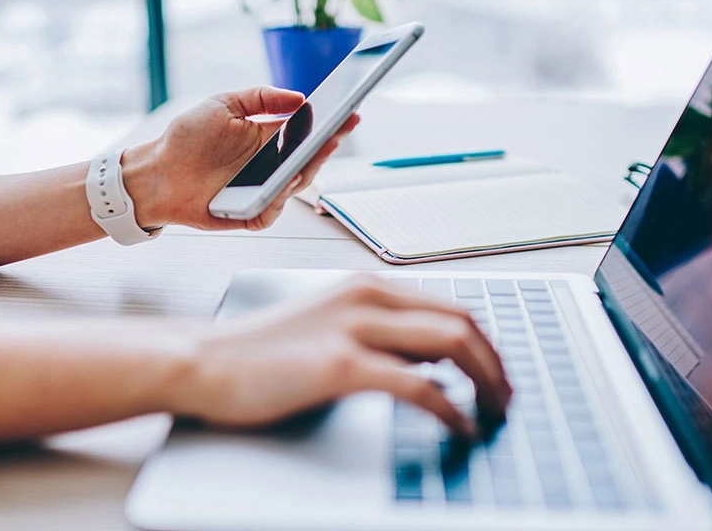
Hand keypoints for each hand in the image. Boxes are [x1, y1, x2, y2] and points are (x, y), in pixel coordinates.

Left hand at [122, 86, 359, 230]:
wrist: (157, 172)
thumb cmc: (187, 138)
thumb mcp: (224, 104)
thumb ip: (262, 98)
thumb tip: (299, 97)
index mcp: (269, 138)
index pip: (308, 131)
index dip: (331, 122)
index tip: (349, 110)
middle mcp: (270, 166)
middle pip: (310, 158)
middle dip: (328, 144)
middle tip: (340, 129)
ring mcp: (263, 190)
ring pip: (296, 184)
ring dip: (308, 168)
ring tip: (318, 150)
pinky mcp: (251, 213)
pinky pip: (273, 209)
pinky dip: (280, 198)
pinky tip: (285, 183)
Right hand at [167, 275, 512, 434]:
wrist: (204, 361)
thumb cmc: (258, 352)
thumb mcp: (327, 325)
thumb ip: (377, 333)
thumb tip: (429, 359)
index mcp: (366, 287)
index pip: (450, 306)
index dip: (485, 342)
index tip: (497, 373)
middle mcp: (367, 297)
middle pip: (462, 321)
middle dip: (497, 361)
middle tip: (507, 397)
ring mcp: (355, 328)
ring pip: (452, 344)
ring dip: (486, 381)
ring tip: (495, 412)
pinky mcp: (341, 365)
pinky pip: (419, 385)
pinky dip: (451, 408)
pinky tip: (459, 426)